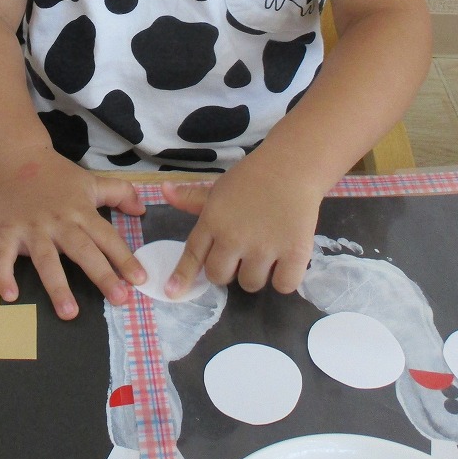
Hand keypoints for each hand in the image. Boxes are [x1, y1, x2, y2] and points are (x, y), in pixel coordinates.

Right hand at [0, 146, 147, 319]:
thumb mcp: (90, 180)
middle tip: (119, 300)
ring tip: (69, 312)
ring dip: (57, 286)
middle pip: (83, 251)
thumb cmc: (55, 174)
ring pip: (46, 260)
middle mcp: (59, 222)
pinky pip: (3, 257)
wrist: (15, 156)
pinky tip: (10, 295)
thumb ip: (119, 193)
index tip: (140, 279)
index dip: (124, 258)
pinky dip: (4, 275)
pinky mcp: (5, 232)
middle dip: (102, 275)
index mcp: (81, 212)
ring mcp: (31, 228)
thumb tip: (142, 210)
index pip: (107, 237)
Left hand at [160, 158, 322, 297]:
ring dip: (256, 274)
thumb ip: (191, 198)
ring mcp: (263, 248)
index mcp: (213, 221)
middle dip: (227, 270)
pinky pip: (283, 285)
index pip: (193, 255)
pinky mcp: (294, 253)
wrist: (292, 166)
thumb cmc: (252, 177)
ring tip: (266, 252)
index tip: (172, 292)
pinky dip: (284, 278)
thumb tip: (163, 191)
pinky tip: (285, 260)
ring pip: (250, 284)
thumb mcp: (219, 187)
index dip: (183, 276)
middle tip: (241, 253)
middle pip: (219, 276)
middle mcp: (234, 238)